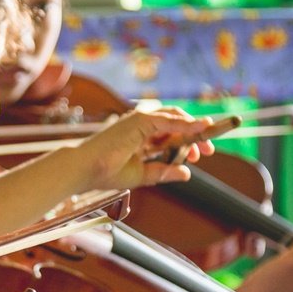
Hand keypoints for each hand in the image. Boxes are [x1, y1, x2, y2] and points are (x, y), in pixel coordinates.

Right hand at [73, 109, 217, 190]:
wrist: (85, 170)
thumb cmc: (104, 172)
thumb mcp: (142, 175)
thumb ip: (163, 172)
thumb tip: (187, 173)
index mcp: (139, 137)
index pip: (169, 132)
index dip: (188, 140)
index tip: (200, 154)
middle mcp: (140, 125)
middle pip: (175, 121)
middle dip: (194, 133)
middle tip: (208, 149)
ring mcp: (139, 120)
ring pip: (174, 117)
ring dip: (193, 127)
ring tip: (205, 140)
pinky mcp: (138, 119)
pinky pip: (167, 119)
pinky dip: (184, 123)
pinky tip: (198, 128)